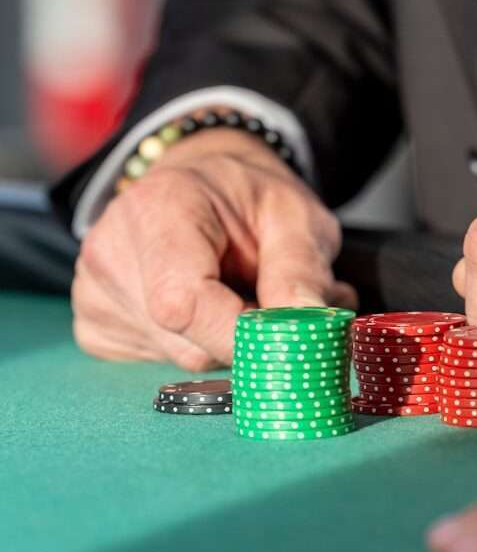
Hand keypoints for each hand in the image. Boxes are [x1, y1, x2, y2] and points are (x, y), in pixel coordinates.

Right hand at [72, 128, 355, 367]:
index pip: (184, 304)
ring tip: (244, 299)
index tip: (284, 335)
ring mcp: (93, 294)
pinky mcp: (96, 327)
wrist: (204, 187)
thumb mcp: (294, 216)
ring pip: (179, 360)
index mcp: (158, 209)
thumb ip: (301, 271)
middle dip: (245, 340)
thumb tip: (308, 333)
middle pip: (187, 341)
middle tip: (274, 305)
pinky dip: (198, 348)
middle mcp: (111, 252)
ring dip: (226, 345)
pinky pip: (159, 364)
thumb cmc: (249, 199)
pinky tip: (208, 311)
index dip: (241, 336)